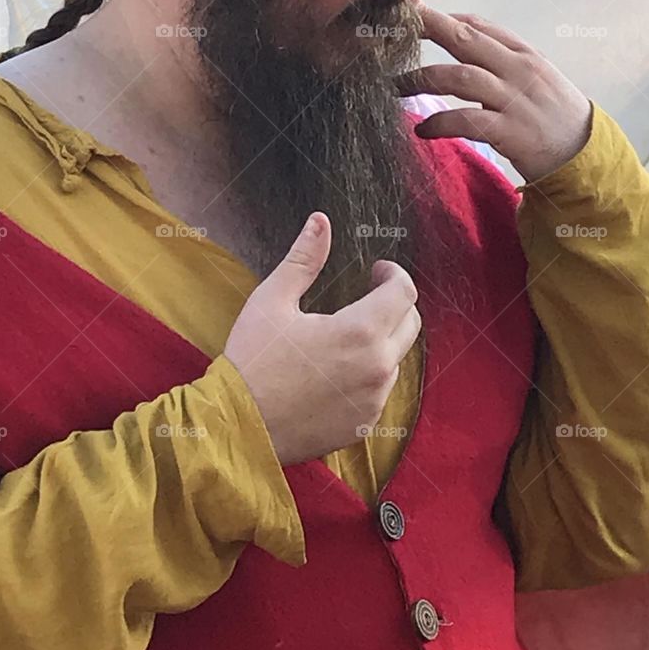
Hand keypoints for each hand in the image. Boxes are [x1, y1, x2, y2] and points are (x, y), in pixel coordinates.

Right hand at [224, 213, 421, 465]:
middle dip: (394, 304)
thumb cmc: (252, 360)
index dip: (393, 274)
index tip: (375, 270)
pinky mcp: (364, 424)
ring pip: (396, 358)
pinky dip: (368, 373)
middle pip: (410, 324)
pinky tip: (337, 370)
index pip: (404, 292)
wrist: (237, 427)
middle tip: (367, 295)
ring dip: (382, 340)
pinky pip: (380, 390)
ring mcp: (374, 400)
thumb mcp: (273, 301)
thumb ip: (304, 259)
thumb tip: (321, 221)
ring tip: (347, 334)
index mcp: (361, 332)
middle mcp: (378, 367)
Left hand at [397, 8, 591, 180]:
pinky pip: (466, 121)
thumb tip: (461, 35)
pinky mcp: (510, 132)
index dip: (443, 18)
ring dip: (421, 78)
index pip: (479, 25)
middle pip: (465, 40)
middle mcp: (518, 70)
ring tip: (395, 86)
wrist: (586, 155)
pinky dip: (439, 123)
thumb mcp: (536, 77)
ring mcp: (514, 100)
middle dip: (427, 29)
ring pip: (459, 77)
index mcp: (524, 55)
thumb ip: (503, 57)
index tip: (412, 17)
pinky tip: (422, 129)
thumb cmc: (555, 115)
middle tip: (393, 29)